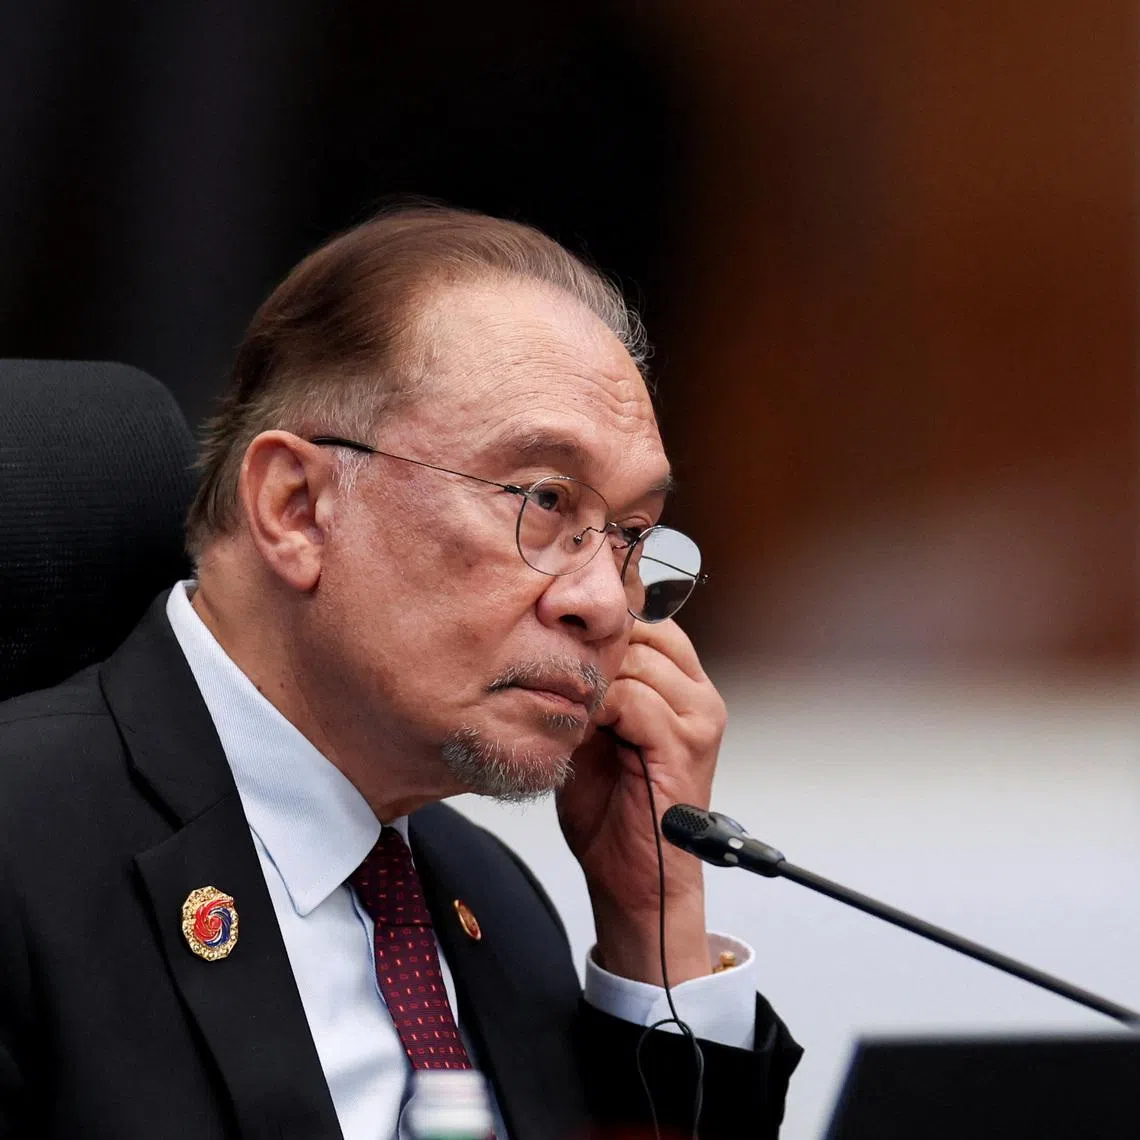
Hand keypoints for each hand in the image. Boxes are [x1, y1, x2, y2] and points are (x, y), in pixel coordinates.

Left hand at [556, 619, 726, 985]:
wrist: (630, 878)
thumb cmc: (610, 808)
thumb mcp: (592, 728)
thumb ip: (589, 683)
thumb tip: (552, 640)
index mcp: (683, 684)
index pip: (648, 616)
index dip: (601, 625)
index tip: (556, 636)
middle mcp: (699, 694)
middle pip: (641, 631)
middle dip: (591, 651)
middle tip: (553, 676)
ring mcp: (698, 718)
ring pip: (635, 662)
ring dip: (591, 682)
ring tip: (565, 710)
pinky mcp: (685, 746)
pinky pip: (634, 702)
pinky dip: (597, 711)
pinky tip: (577, 731)